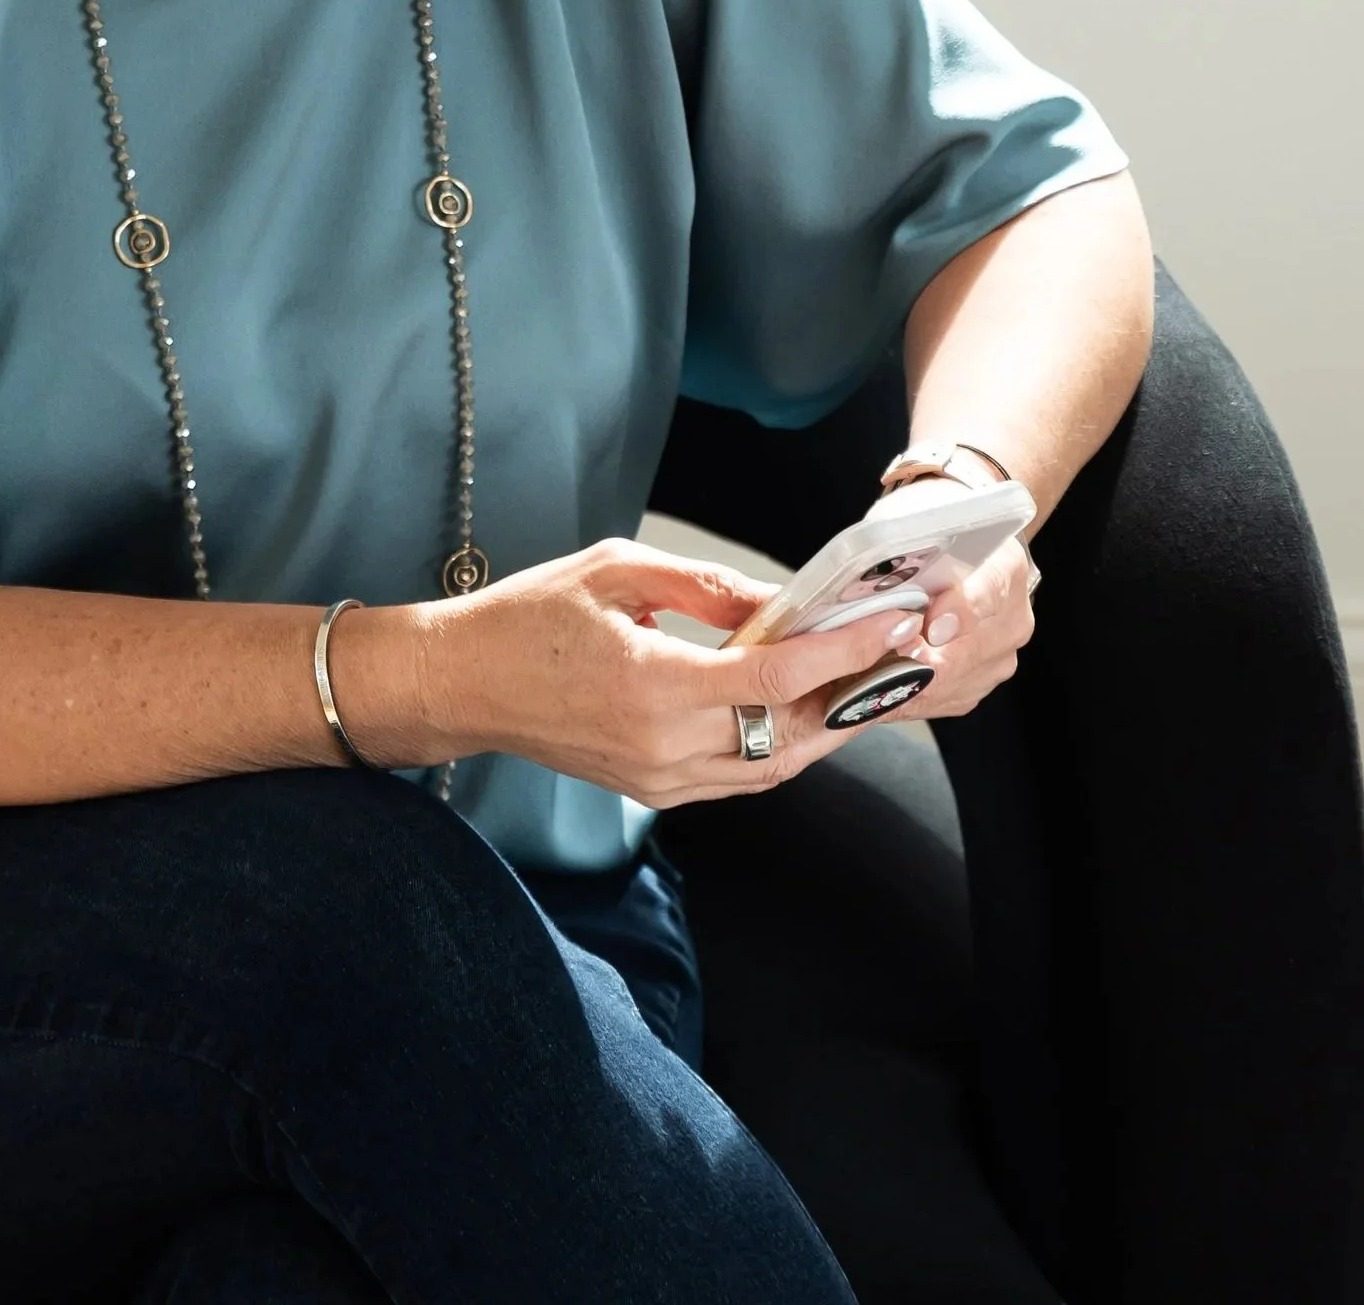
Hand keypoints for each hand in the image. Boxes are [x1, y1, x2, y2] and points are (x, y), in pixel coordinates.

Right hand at [336, 539, 930, 808]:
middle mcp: (665, 747)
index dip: (843, 652)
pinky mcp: (654, 792)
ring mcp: (661, 780)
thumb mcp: (616, 572)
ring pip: (774, 768)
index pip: (776, 676)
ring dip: (825, 729)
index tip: (891, 626)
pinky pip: (740, 779)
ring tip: (865, 684)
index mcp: (655, 685)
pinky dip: (781, 748)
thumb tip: (778, 602)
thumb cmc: (527, 618)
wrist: (463, 685)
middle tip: (901, 656)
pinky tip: (802, 711)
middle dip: (854, 696)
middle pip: (791, 734)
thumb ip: (703, 586)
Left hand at [879, 529, 1036, 722]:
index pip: (989, 592)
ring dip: (914, 684)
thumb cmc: (930, 526)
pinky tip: (885, 691)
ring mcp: (1004, 651)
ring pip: (959, 681)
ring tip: (870, 678)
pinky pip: (951, 698)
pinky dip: (916, 697)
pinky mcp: (985, 677)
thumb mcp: (917, 521)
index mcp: (1003, 564)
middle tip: (880, 661)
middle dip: (923, 661)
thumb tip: (878, 590)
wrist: (955, 538)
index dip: (960, 613)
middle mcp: (1014, 614)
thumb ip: (906, 551)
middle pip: (972, 650)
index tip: (931, 628)